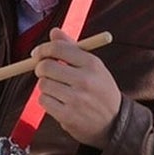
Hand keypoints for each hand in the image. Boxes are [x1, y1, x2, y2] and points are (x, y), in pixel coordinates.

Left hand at [32, 28, 122, 147]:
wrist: (114, 122)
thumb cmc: (100, 90)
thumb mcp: (93, 66)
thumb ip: (72, 47)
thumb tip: (54, 32)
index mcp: (91, 63)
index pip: (57, 48)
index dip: (43, 49)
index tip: (38, 54)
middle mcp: (85, 80)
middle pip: (46, 66)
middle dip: (40, 68)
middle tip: (45, 71)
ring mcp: (76, 99)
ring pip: (43, 84)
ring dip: (45, 86)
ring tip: (57, 89)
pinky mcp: (68, 116)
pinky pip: (43, 101)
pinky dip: (47, 100)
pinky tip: (58, 101)